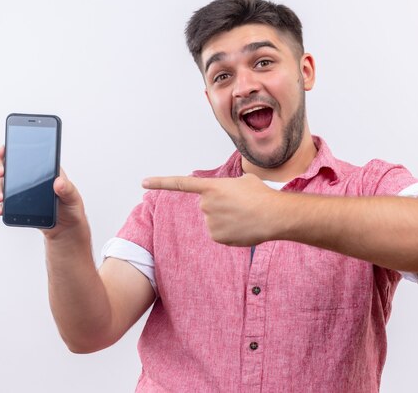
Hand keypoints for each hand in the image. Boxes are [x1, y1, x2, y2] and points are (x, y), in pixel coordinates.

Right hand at [0, 146, 89, 242]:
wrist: (66, 228)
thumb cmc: (71, 209)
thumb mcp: (73, 197)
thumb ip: (67, 189)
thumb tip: (58, 182)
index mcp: (45, 170)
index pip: (26, 154)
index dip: (11, 150)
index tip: (3, 152)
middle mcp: (31, 178)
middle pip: (9, 167)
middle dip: (0, 167)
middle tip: (0, 173)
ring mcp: (23, 191)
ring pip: (4, 184)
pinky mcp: (19, 205)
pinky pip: (6, 202)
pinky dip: (1, 205)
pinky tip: (1, 210)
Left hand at [142, 174, 282, 245]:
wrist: (274, 215)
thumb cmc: (261, 195)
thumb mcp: (243, 180)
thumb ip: (227, 186)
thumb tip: (226, 197)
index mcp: (211, 187)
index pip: (181, 184)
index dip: (161, 182)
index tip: (143, 182)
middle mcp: (206, 205)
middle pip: (206, 205)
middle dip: (220, 205)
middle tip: (240, 205)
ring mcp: (210, 222)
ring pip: (213, 220)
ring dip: (226, 218)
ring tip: (244, 215)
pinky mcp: (216, 237)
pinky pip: (219, 232)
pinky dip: (229, 231)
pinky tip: (243, 227)